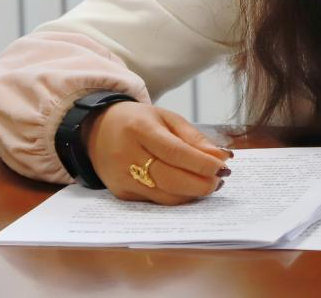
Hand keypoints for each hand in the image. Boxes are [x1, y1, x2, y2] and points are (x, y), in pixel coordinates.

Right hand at [84, 102, 232, 204]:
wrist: (96, 130)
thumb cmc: (138, 121)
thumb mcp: (167, 118)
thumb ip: (194, 138)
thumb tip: (222, 157)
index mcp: (140, 129)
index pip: (175, 152)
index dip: (202, 163)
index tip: (224, 166)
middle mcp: (127, 156)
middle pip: (170, 178)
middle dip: (201, 184)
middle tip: (220, 180)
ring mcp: (122, 178)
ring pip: (164, 196)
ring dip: (192, 194)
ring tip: (209, 184)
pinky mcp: (121, 194)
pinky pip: (156, 201)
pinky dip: (177, 198)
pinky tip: (189, 189)